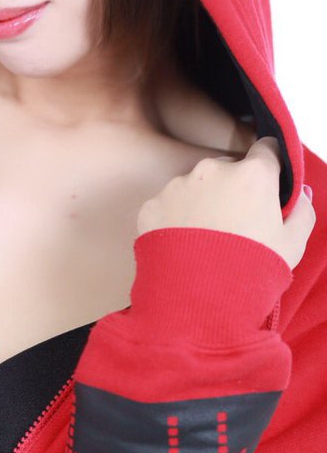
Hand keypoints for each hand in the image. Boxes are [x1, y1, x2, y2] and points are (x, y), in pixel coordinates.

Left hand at [136, 136, 315, 270]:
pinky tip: (182, 247)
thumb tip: (300, 195)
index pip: (266, 150)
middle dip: (232, 188)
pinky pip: (167, 206)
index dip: (270, 166)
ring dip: (201, 203)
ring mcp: (177, 187)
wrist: (198, 302)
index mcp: (252, 175)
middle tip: (235, 223)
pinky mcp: (152, 206)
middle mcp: (211, 171)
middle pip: (227, 169)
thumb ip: (301, 212)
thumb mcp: (292, 244)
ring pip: (194, 186)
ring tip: (206, 241)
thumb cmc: (252, 271)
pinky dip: (174, 221)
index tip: (268, 182)